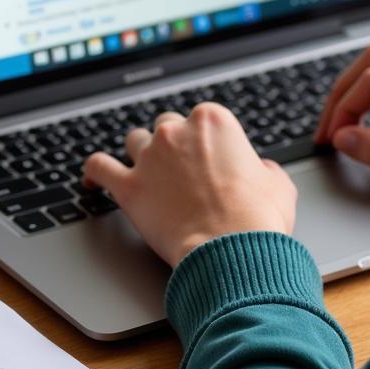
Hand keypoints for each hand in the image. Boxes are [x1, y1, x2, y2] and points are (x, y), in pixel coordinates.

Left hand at [82, 102, 296, 267]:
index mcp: (213, 121)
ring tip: (147, 173)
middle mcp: (177, 131)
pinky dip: (93, 171)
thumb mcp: (278, 183)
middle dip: (174, 146)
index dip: (206, 143)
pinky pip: (98, 167)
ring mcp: (150, 157)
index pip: (201, 119)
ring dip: (140, 154)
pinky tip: (92, 179)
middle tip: (183, 171)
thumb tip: (261, 170)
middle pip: (166, 127)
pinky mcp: (129, 187)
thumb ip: (264, 169)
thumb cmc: (258, 218)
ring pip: (135, 141)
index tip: (210, 161)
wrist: (233, 249)